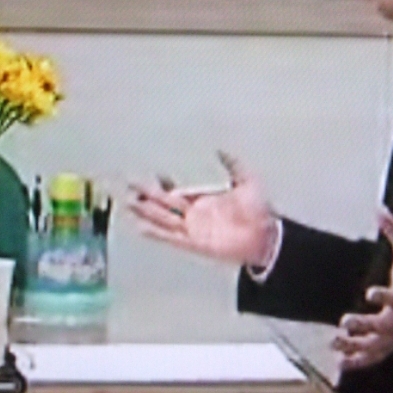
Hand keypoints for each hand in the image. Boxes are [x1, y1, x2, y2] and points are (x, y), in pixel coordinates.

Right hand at [127, 151, 276, 265]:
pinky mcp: (194, 242)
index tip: (152, 174)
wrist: (266, 235)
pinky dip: (155, 232)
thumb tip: (222, 149)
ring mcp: (193, 228)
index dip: (164, 183)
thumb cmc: (259, 211)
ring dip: (145, 211)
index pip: (177, 190)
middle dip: (146, 193)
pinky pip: (170, 237)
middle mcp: (195, 214)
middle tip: (128, 182)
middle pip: (164, 203)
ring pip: (162, 218)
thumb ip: (233, 164)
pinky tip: (140, 227)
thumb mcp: (247, 180)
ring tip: (127, 202)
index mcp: (204, 200)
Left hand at [331, 207, 392, 370]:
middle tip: (344, 320)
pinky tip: (338, 362)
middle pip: (385, 327)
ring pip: (377, 347)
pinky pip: (372, 357)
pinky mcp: (388, 346)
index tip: (370, 291)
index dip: (386, 295)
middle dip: (365, 325)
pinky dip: (356, 361)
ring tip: (334, 342)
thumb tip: (379, 209)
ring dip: (355, 347)